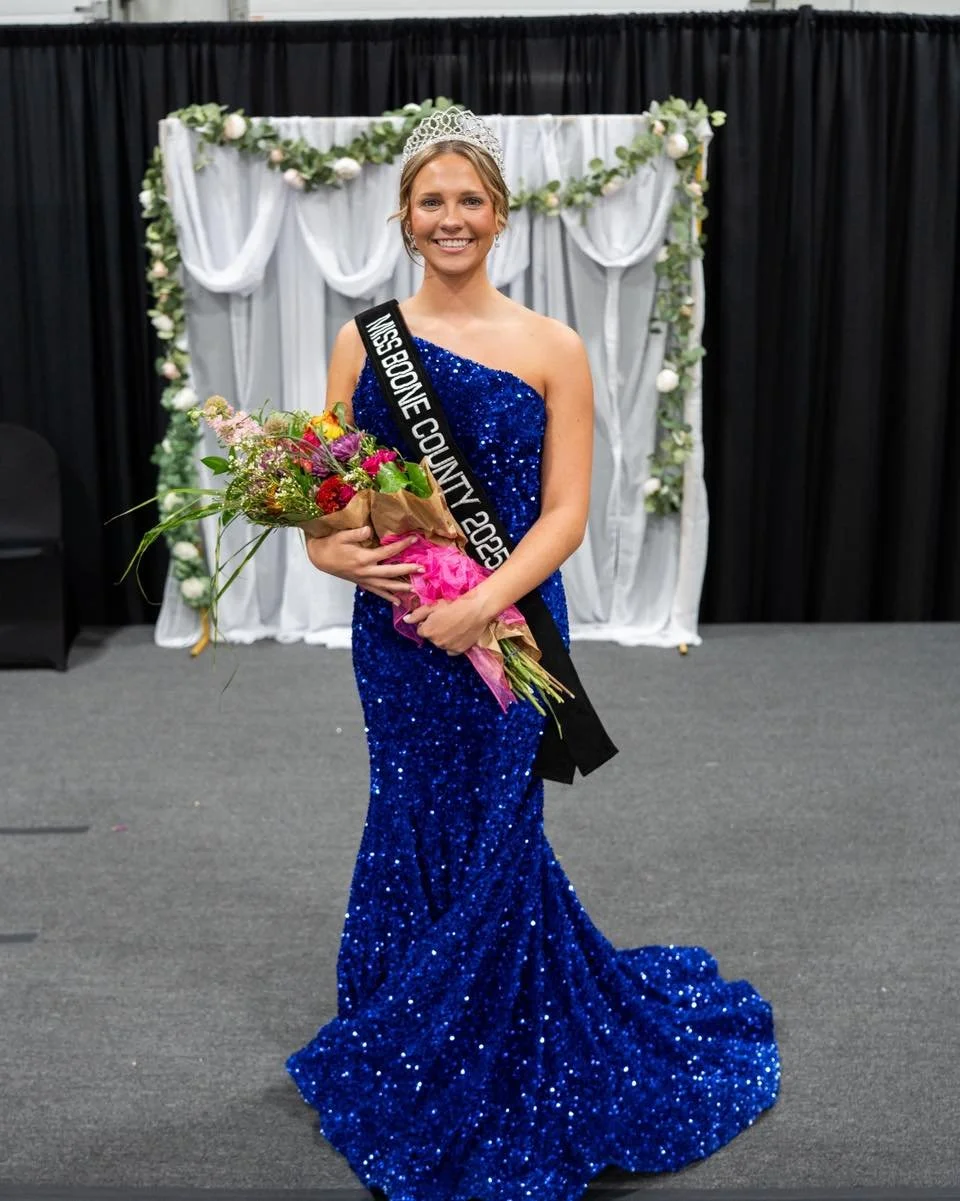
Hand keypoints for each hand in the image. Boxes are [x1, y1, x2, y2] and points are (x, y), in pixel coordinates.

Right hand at [304, 526, 421, 604]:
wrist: (319, 558)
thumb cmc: (331, 544)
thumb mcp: (342, 536)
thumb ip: (356, 533)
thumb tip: (369, 530)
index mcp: (363, 558)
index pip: (387, 552)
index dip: (402, 545)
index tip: (415, 540)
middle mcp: (366, 571)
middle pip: (391, 572)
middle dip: (407, 570)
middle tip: (422, 569)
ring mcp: (364, 579)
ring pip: (386, 585)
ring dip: (401, 587)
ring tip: (415, 588)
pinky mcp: (361, 583)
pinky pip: (377, 591)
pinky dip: (387, 597)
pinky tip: (397, 602)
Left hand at [402, 591, 492, 654]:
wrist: (475, 609)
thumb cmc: (453, 604)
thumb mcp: (433, 606)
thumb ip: (417, 614)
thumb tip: (405, 620)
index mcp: (427, 631)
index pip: (421, 630)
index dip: (427, 623)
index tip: (437, 617)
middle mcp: (435, 642)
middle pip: (432, 638)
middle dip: (436, 630)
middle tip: (447, 619)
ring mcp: (447, 647)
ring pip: (441, 643)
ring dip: (444, 637)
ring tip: (454, 625)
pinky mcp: (459, 650)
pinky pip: (451, 650)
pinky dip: (453, 644)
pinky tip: (458, 635)